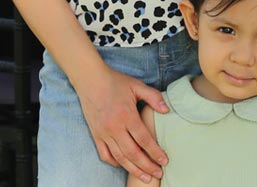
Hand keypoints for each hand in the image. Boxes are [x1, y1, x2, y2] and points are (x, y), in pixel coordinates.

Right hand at [77, 67, 169, 182]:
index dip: (155, 152)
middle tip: (159, 174)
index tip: (165, 161)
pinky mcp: (95, 135)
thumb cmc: (115, 82)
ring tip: (146, 177)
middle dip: (147, 166)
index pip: (144, 139)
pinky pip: (105, 154)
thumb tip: (167, 110)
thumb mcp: (136, 85)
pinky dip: (115, 163)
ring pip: (120, 157)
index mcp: (127, 115)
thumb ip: (153, 97)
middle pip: (133, 153)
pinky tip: (124, 165)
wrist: (90, 79)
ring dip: (134, 169)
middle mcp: (114, 127)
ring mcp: (103, 133)